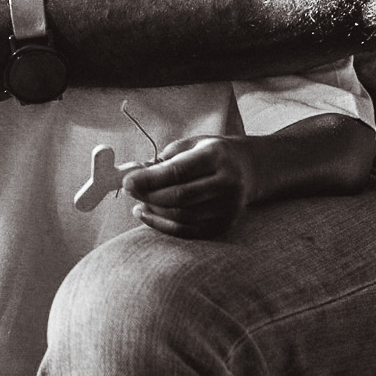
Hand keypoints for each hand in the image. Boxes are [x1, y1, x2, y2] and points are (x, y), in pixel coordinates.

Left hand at [123, 136, 256, 237]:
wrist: (248, 169)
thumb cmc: (210, 154)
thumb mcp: (190, 144)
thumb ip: (164, 159)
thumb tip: (137, 176)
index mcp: (216, 156)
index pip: (178, 171)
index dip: (149, 179)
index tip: (127, 181)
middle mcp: (227, 182)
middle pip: (180, 197)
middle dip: (148, 196)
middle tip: (129, 191)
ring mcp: (229, 207)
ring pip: (182, 217)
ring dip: (154, 212)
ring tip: (138, 202)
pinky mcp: (225, 224)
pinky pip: (189, 231)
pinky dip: (163, 226)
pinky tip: (148, 215)